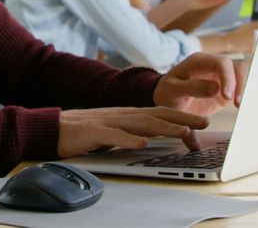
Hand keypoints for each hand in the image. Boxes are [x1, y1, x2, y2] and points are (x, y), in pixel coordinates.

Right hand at [57, 107, 210, 157]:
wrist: (53, 127)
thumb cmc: (84, 131)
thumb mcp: (114, 130)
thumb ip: (133, 132)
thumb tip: (155, 138)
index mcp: (128, 114)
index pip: (160, 112)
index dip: (183, 116)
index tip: (203, 122)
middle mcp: (122, 115)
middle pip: (157, 114)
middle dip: (183, 118)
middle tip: (205, 122)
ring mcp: (108, 122)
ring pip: (141, 123)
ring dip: (164, 127)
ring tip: (182, 132)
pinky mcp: (94, 132)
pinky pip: (114, 136)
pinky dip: (129, 140)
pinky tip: (142, 144)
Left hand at [153, 52, 243, 115]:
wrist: (166, 102)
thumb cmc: (166, 93)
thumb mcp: (173, 90)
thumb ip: (192, 87)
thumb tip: (215, 87)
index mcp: (198, 61)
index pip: (221, 63)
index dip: (228, 77)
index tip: (227, 96)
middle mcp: (211, 66)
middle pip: (235, 67)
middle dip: (239, 84)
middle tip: (237, 103)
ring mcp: (219, 77)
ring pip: (240, 76)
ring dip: (244, 89)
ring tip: (239, 106)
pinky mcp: (224, 90)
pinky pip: (238, 89)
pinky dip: (243, 96)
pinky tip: (241, 107)